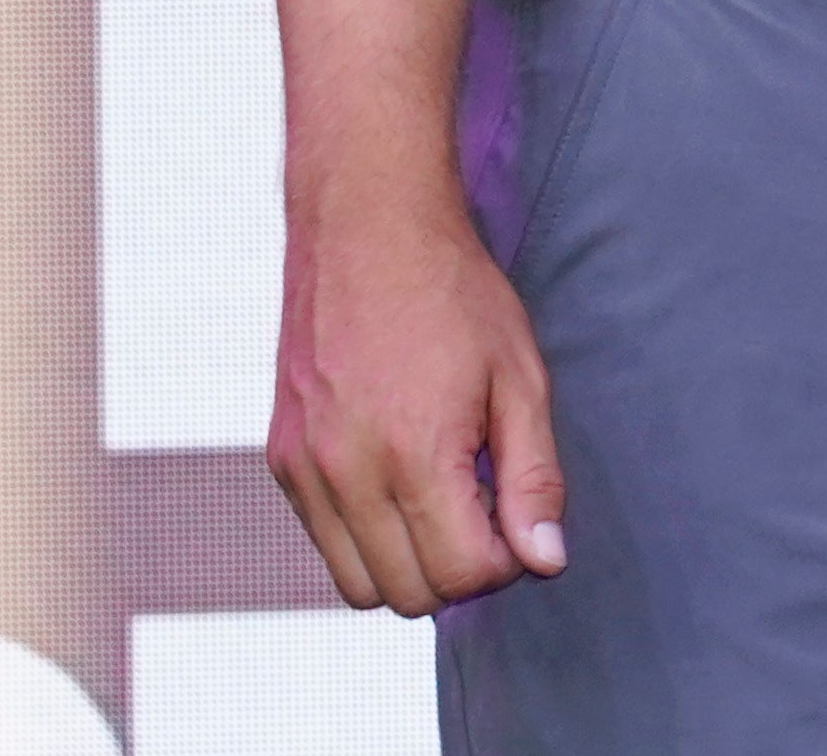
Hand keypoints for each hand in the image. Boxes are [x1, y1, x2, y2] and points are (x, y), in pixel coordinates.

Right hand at [268, 182, 569, 610]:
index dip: (507, 562)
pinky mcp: (281, 459)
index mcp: (414, 454)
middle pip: (408, 595)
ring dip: (409, 564)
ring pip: (357, 585)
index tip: (519, 517)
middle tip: (486, 510)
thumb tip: (545, 560)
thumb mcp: (521, 379)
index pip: (463, 576)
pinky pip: (323, 541)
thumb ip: (534, 478)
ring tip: (444, 497)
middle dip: (459, 571)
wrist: (367, 230)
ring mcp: (304, 469)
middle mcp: (346, 473)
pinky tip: (401, 479)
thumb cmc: (454, 295)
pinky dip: (366, 537)